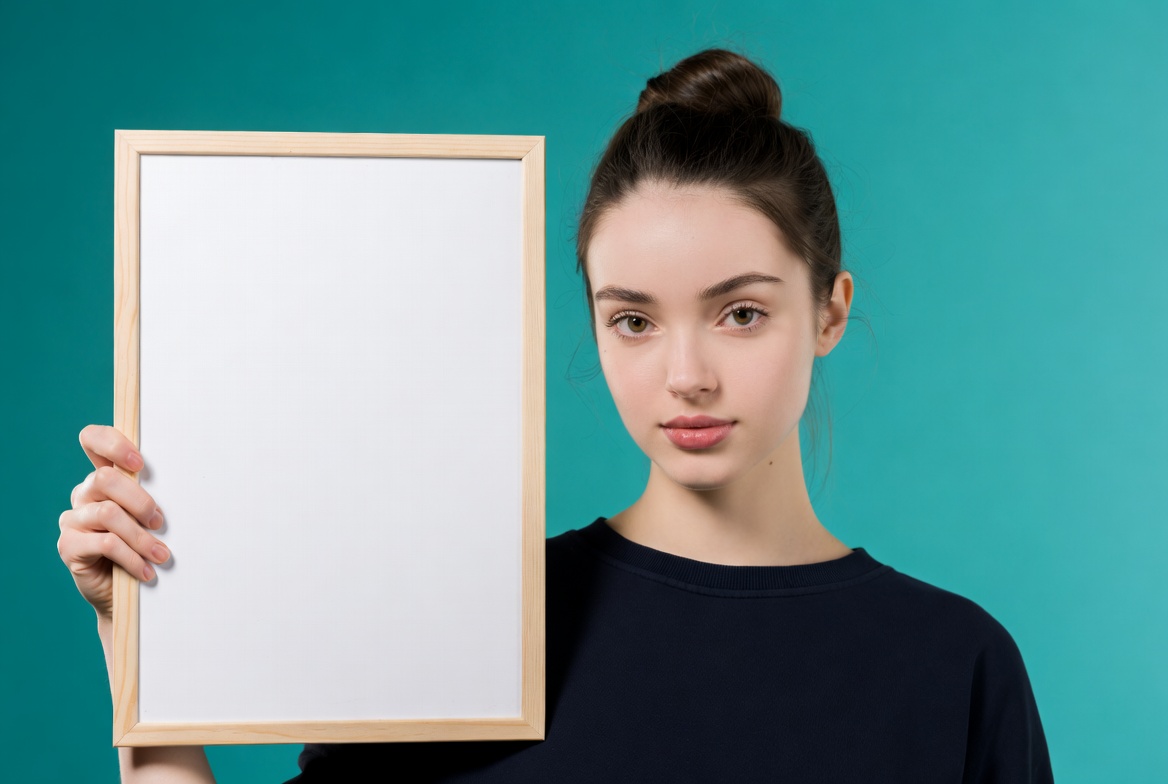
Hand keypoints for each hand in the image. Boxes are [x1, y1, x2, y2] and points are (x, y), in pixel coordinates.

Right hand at [57, 425, 169, 619]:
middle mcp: (84, 494)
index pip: (92, 440)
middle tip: (160, 522)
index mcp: (103, 478)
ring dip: (141, 536)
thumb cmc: (143, 548)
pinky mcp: (69, 546)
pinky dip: (131, 557)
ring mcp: (73, 519)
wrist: (125, 594)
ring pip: (108, 513)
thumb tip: (186, 480)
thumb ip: (152, 495)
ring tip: (161, 554)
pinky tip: (146, 571)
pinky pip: (105, 543)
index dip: (113, 444)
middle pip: (104, 478)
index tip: (140, 464)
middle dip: (140, 500)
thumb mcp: (149, 518)